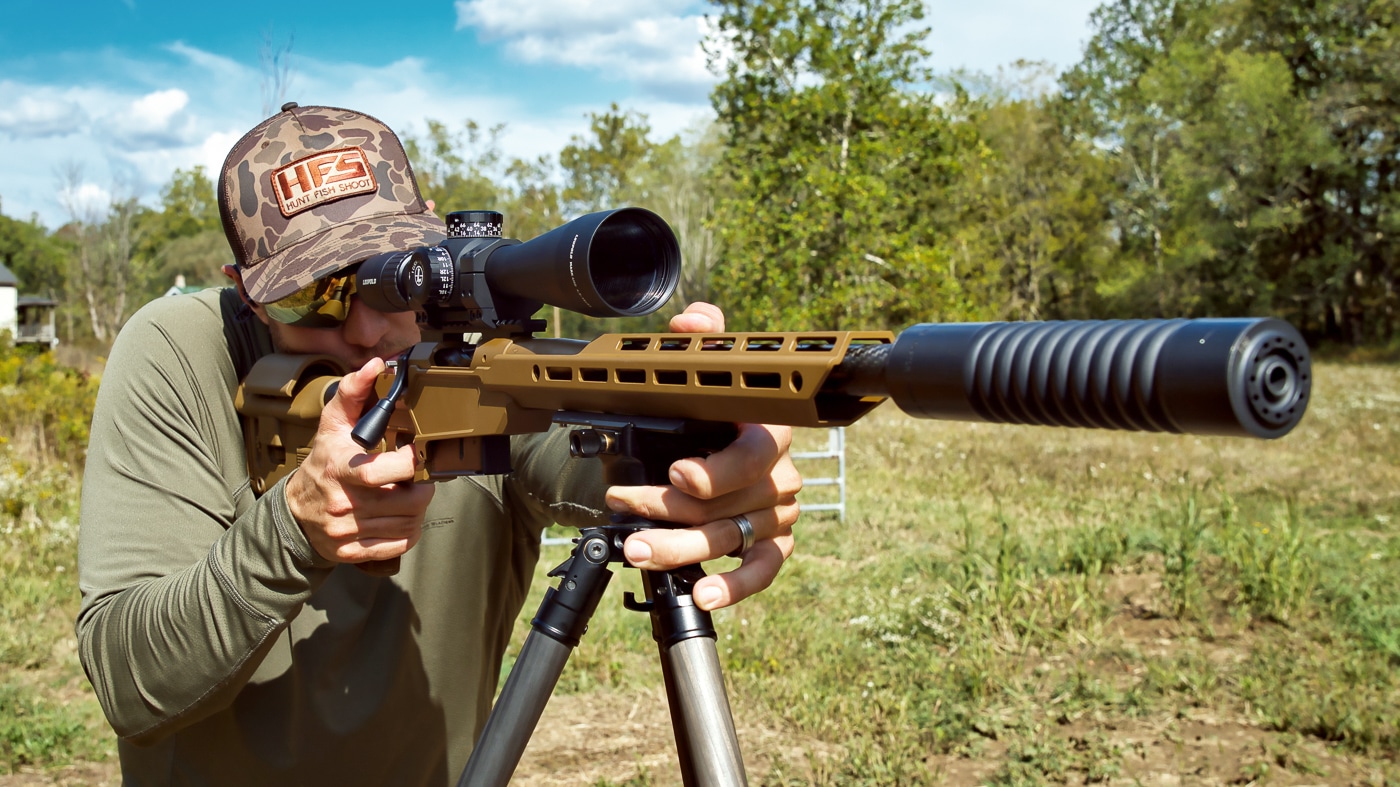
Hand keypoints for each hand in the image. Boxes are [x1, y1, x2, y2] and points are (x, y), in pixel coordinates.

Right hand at [285, 358, 434, 574]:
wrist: (295, 510)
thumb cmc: (323, 462)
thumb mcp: (333, 424)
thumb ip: (354, 392)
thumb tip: (374, 365)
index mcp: (341, 470)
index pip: (385, 472)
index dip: (411, 463)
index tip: (415, 454)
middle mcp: (344, 504)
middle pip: (409, 502)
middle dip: (422, 488)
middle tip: (417, 478)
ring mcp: (348, 532)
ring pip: (409, 524)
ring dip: (417, 510)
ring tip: (409, 495)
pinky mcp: (353, 552)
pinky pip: (399, 545)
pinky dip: (408, 532)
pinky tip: (401, 517)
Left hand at [608, 302, 801, 610]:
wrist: (725, 451)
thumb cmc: (718, 413)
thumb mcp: (710, 369)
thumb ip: (703, 337)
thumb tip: (690, 324)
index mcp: (770, 431)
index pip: (753, 455)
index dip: (716, 470)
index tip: (676, 475)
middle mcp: (780, 475)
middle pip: (725, 503)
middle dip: (667, 508)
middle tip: (624, 507)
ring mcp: (778, 515)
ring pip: (727, 538)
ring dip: (678, 549)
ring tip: (637, 549)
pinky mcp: (775, 546)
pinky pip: (762, 571)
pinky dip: (733, 587)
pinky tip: (703, 594)